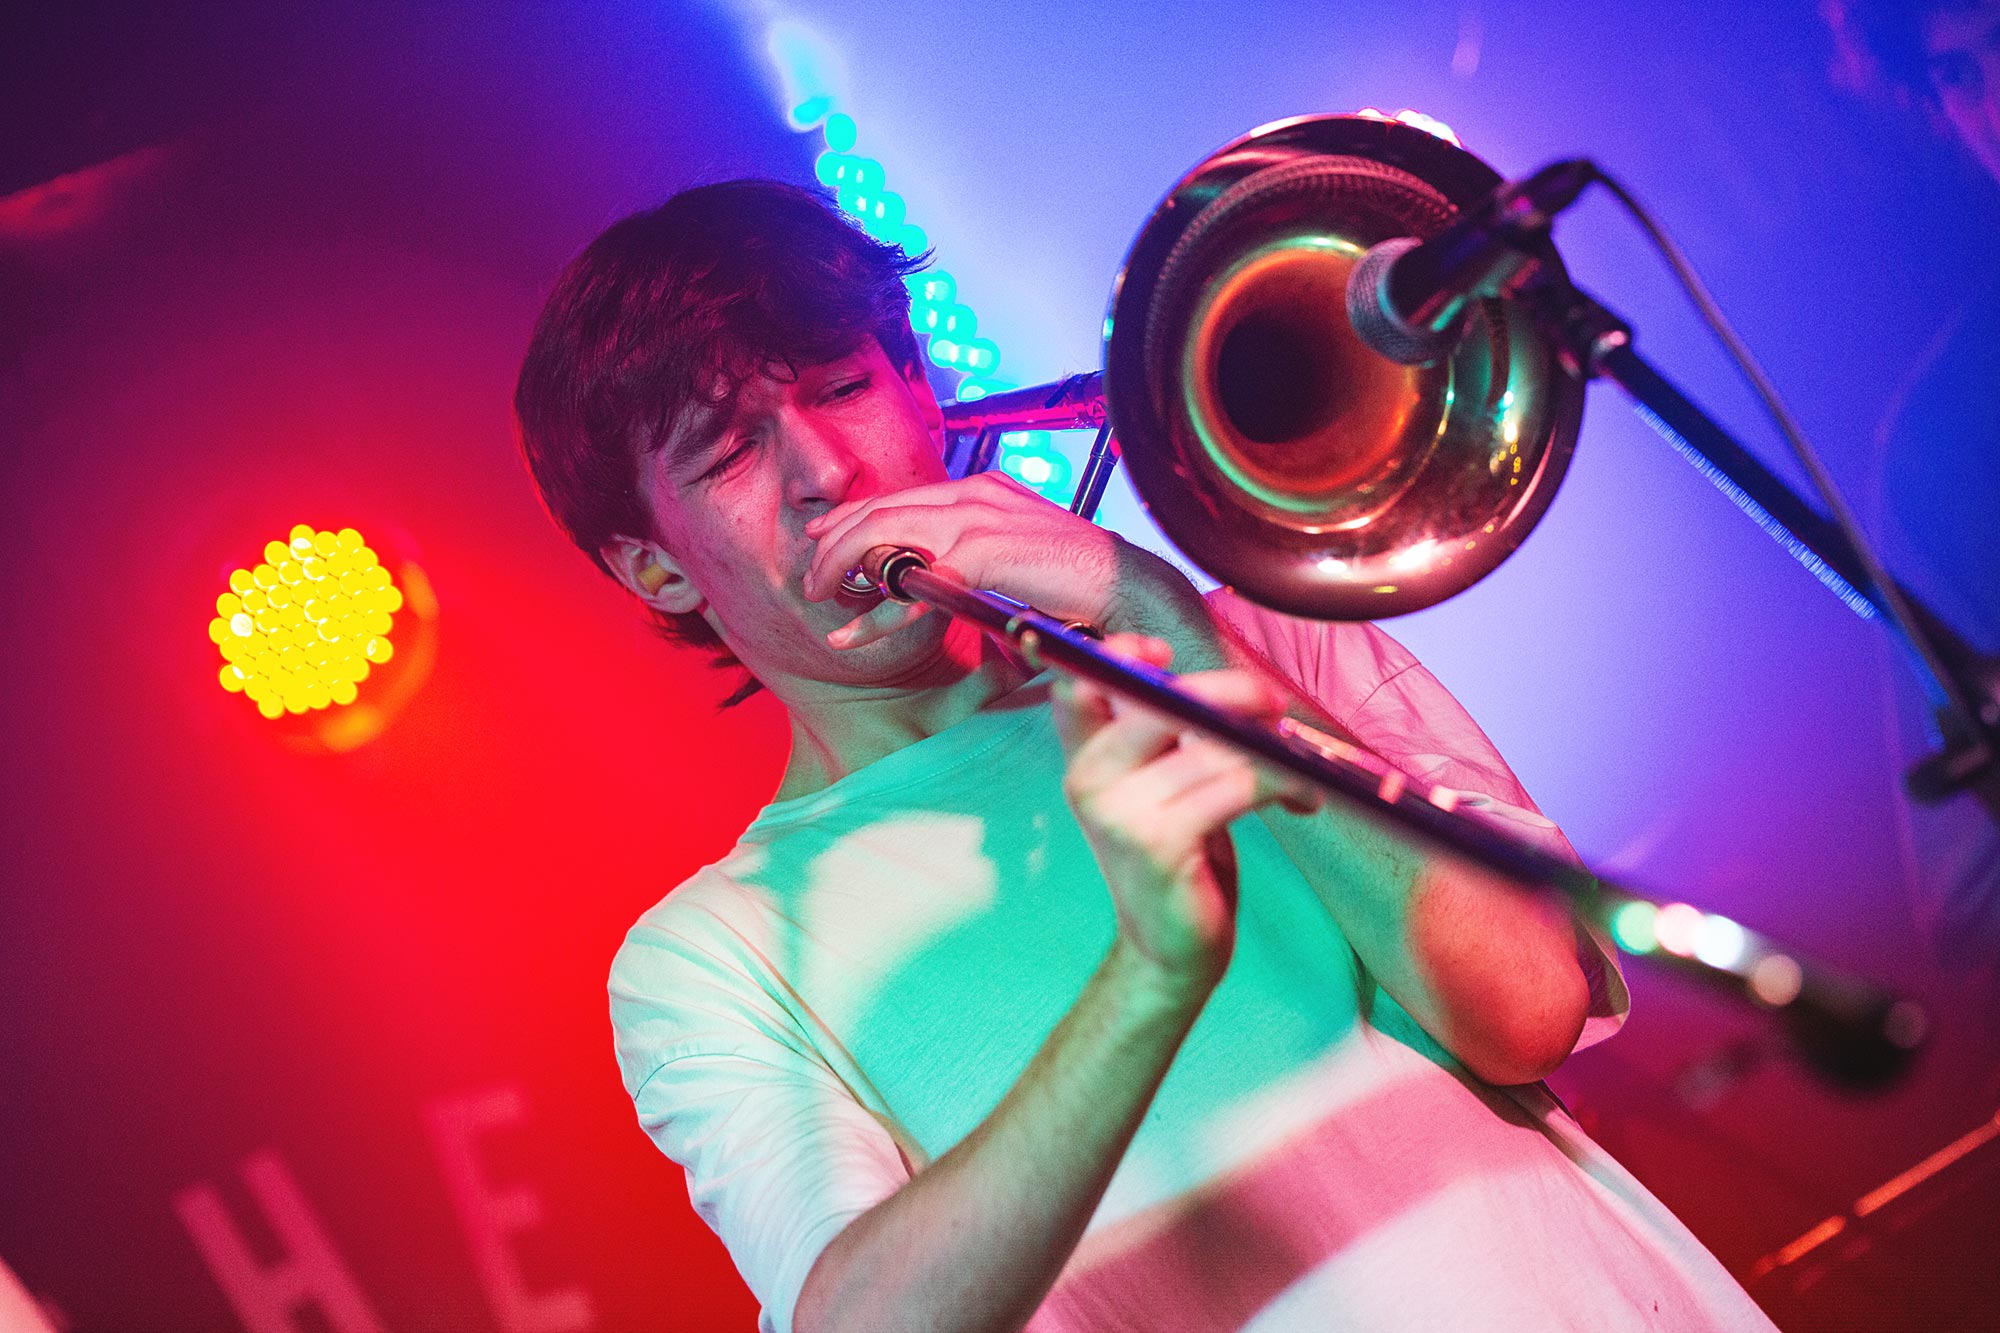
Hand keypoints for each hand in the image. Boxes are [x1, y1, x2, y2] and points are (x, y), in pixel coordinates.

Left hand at [801, 472, 1129, 649]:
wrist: (1126, 585)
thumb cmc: (1075, 578)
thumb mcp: (1015, 550)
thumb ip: (973, 551)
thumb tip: (933, 572)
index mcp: (982, 488)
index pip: (901, 495)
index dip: (853, 513)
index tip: (820, 532)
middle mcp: (974, 495)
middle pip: (882, 509)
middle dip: (836, 542)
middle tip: (811, 575)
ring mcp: (978, 520)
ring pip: (887, 534)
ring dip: (845, 566)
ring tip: (820, 596)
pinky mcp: (984, 554)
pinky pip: (916, 581)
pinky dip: (881, 611)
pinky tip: (858, 631)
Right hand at [1052, 635, 1320, 990]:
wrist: (1168, 951)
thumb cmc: (1177, 859)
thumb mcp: (1161, 788)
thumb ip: (1170, 736)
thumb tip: (1236, 688)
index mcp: (1085, 758)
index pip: (1078, 683)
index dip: (1120, 655)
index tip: (1166, 657)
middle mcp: (1089, 779)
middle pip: (1156, 698)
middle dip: (1228, 691)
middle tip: (1274, 704)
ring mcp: (1119, 811)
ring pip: (1212, 744)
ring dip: (1274, 752)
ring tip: (1302, 775)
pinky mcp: (1159, 842)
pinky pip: (1237, 785)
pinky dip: (1283, 785)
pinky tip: (1300, 802)